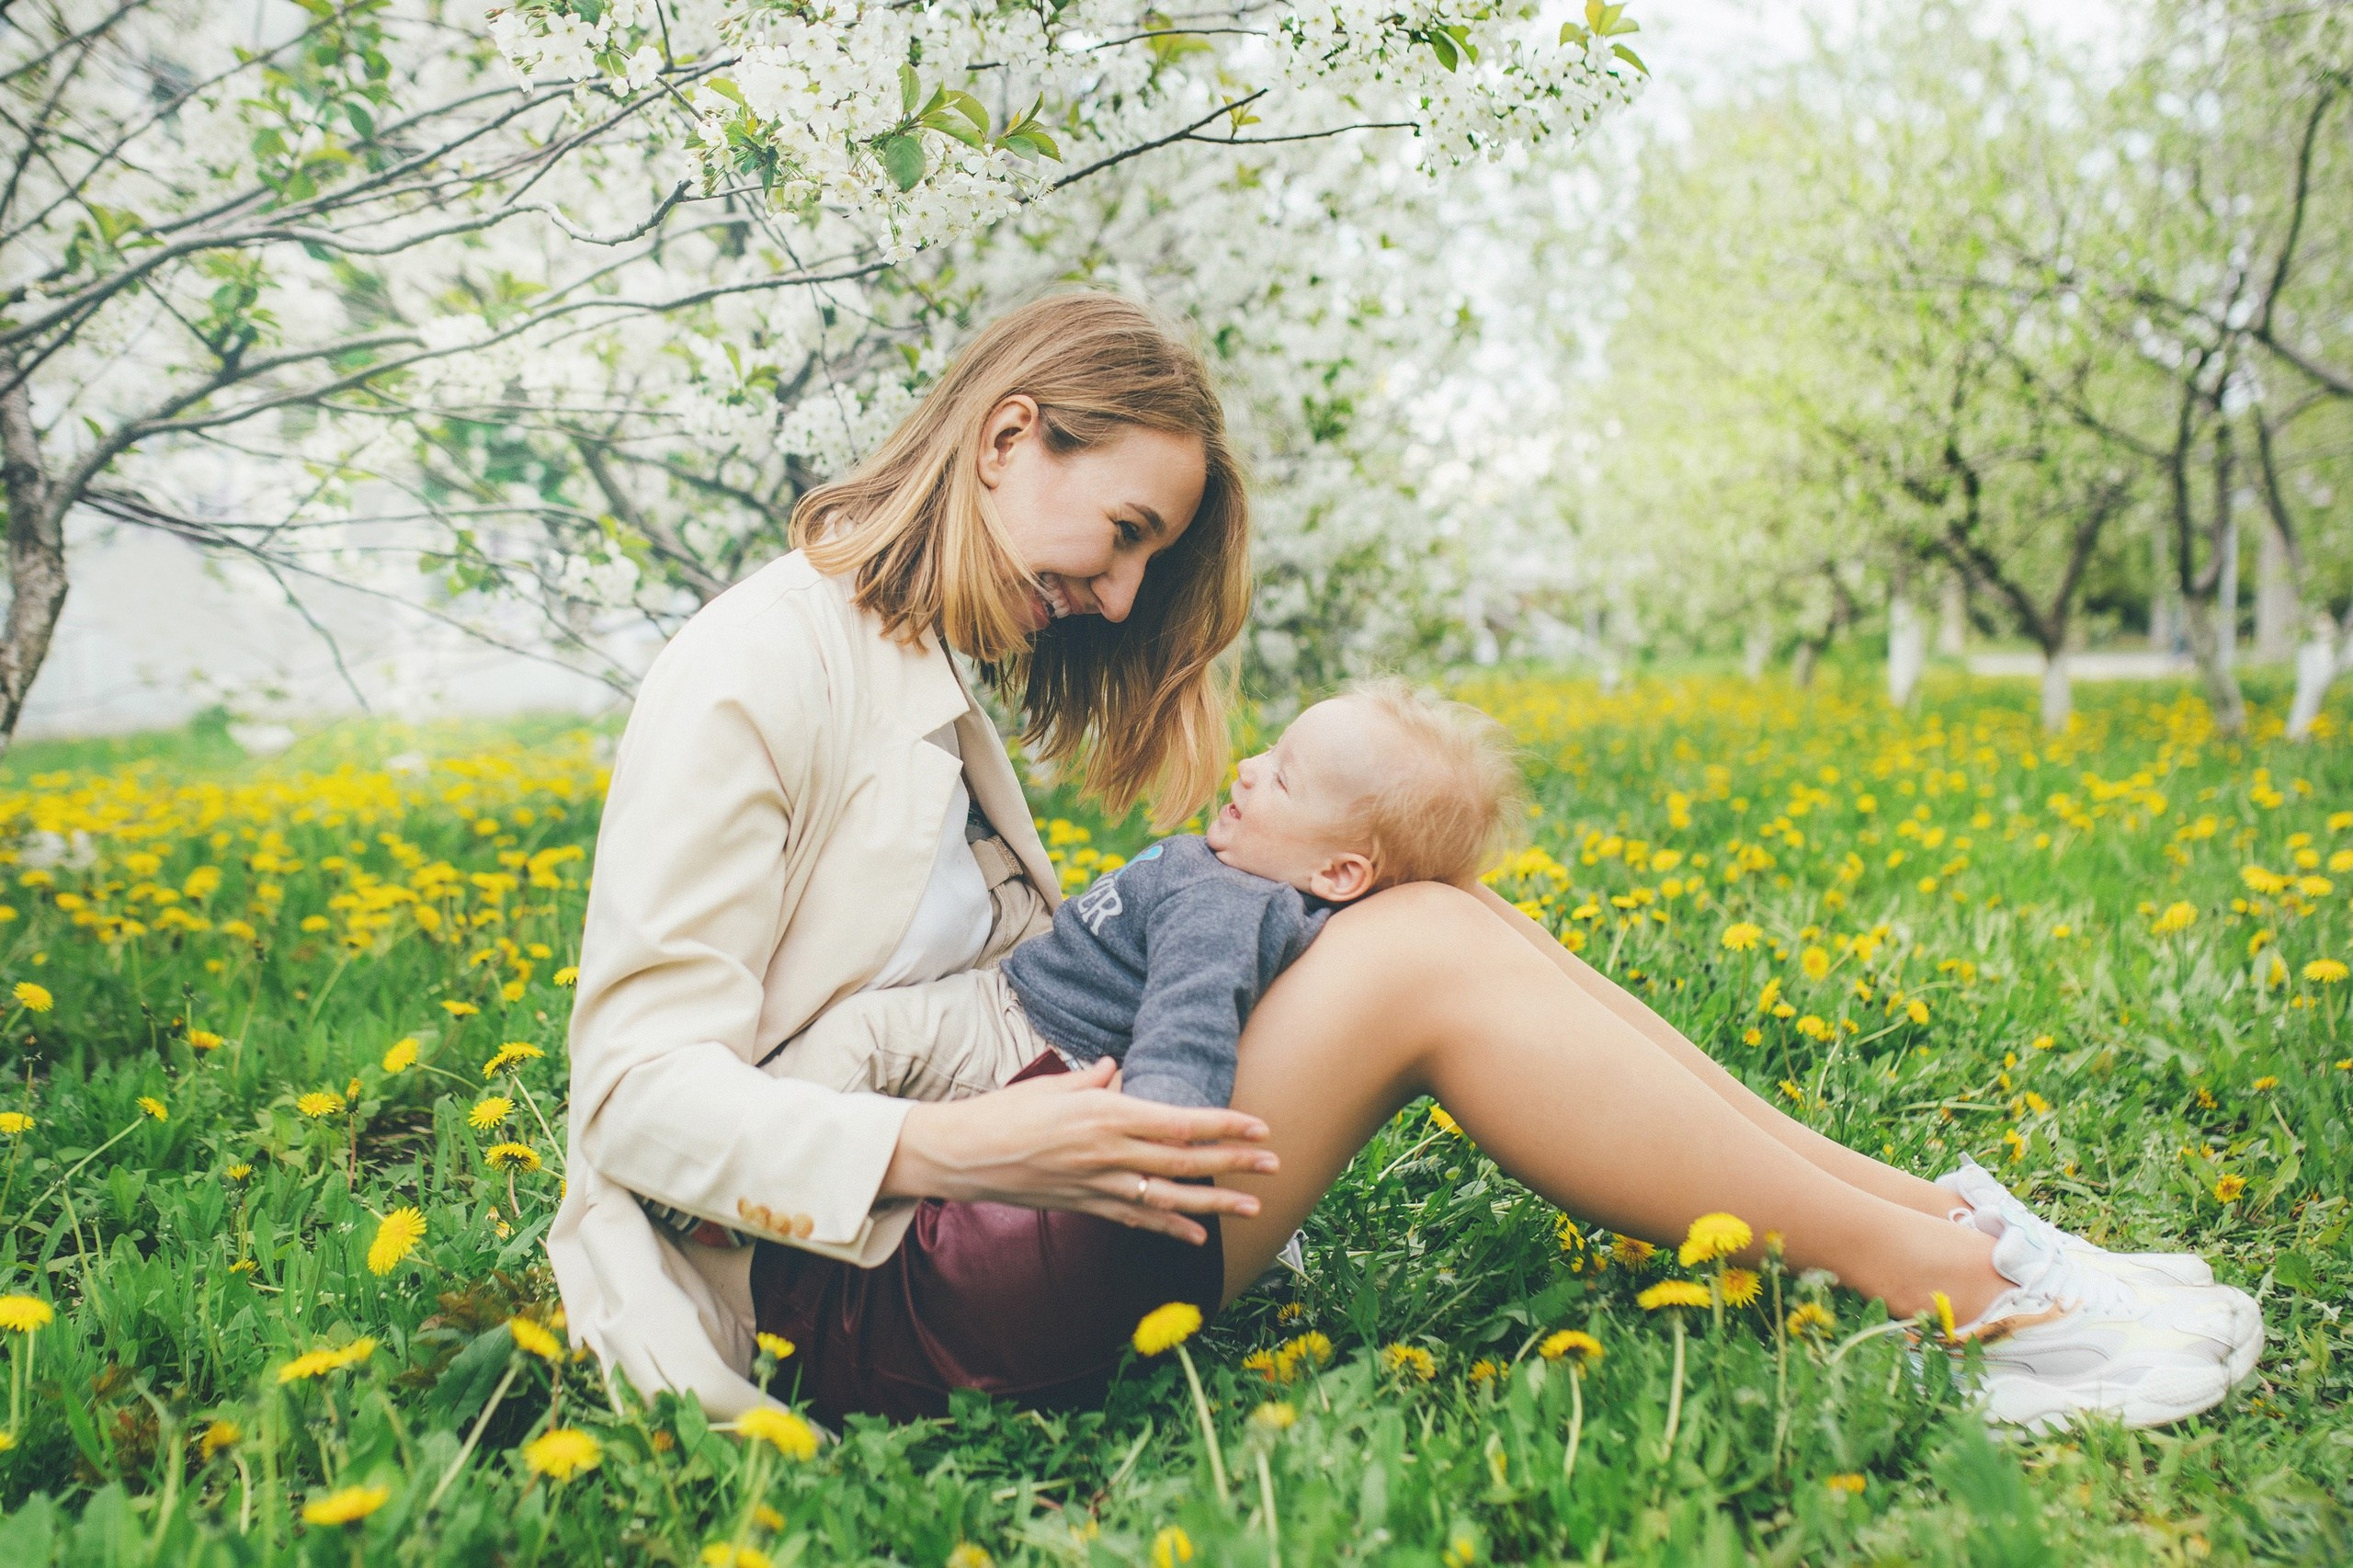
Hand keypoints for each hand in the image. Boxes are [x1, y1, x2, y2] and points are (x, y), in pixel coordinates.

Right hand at [878, 1056, 1276, 1244]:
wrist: (962, 1155)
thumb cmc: (1004, 1112)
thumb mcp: (1052, 1085)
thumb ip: (1091, 1080)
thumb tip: (1116, 1070)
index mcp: (1104, 1113)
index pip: (1178, 1121)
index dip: (1223, 1125)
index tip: (1259, 1125)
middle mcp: (1108, 1152)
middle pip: (1184, 1162)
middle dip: (1234, 1163)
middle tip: (1274, 1164)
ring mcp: (1098, 1185)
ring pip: (1168, 1198)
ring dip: (1214, 1204)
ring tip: (1252, 1207)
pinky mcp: (1085, 1206)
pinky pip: (1137, 1220)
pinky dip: (1170, 1228)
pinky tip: (1198, 1236)